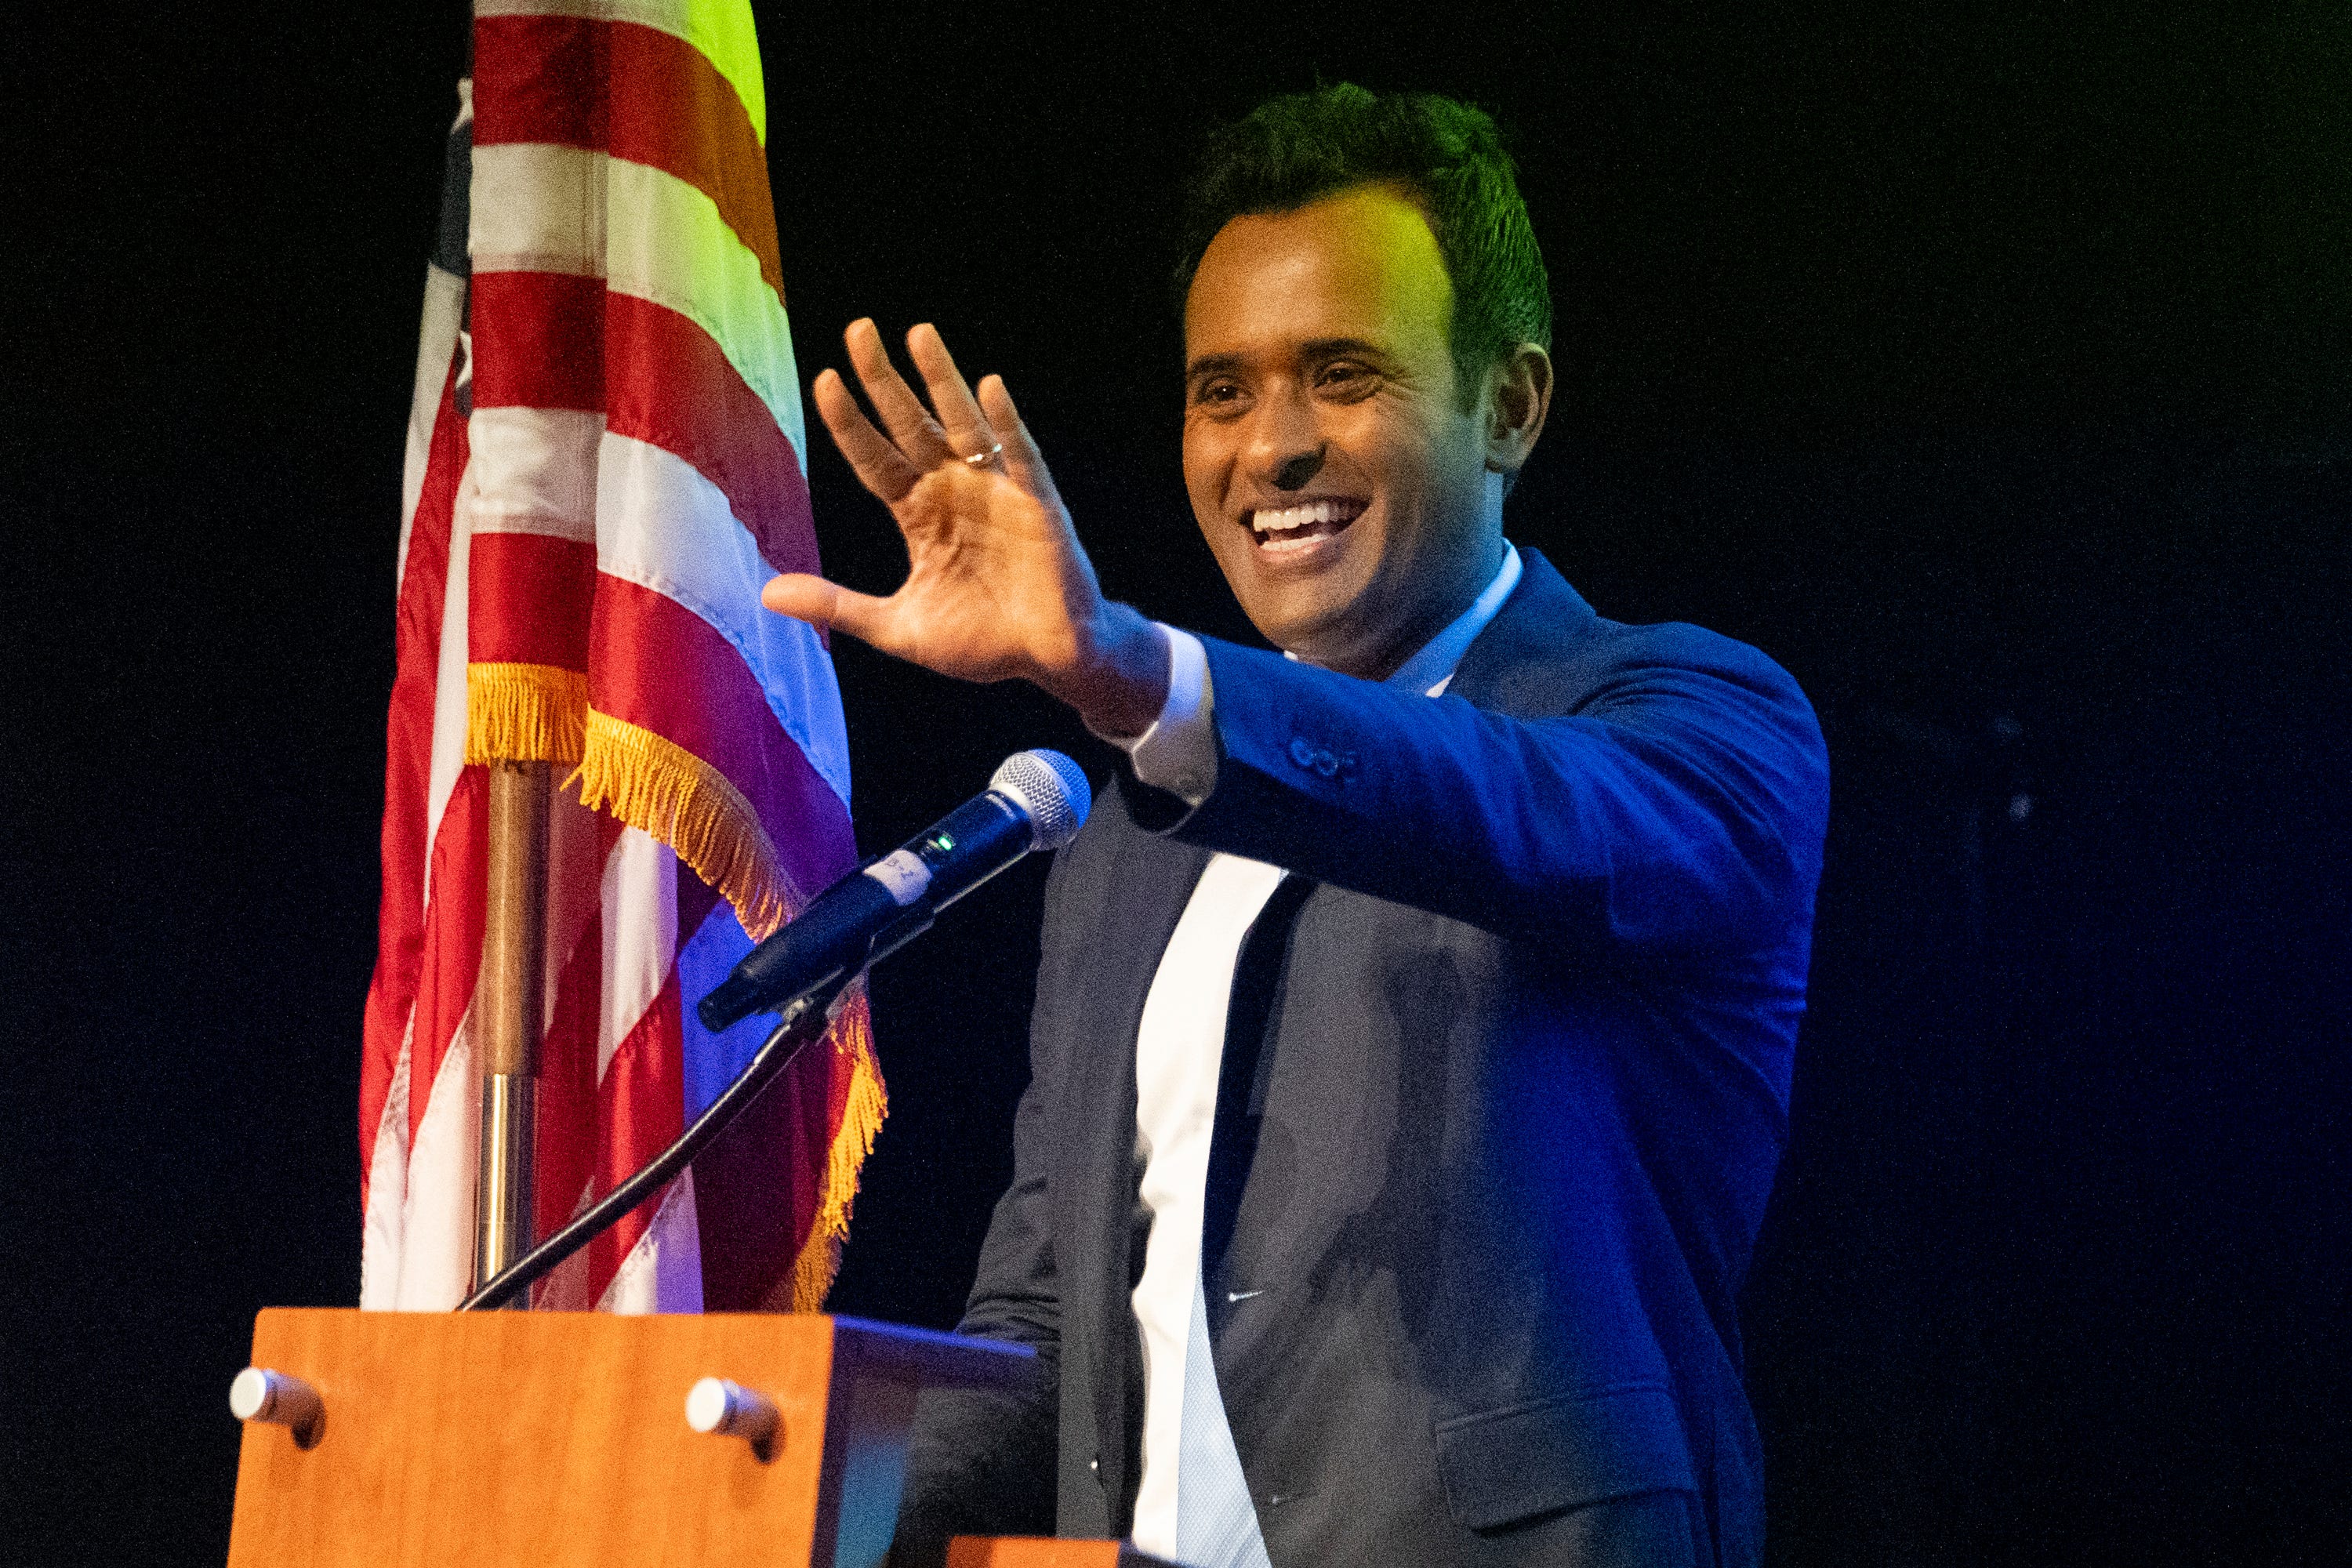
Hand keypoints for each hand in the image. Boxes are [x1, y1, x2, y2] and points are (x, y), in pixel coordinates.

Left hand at [763, 320, 1168, 736]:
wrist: (1048, 660)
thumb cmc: (980, 644)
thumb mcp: (897, 627)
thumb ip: (837, 606)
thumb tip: (766, 593)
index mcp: (919, 516)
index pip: (875, 459)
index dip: (850, 423)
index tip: (824, 380)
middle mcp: (954, 492)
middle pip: (912, 425)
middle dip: (885, 380)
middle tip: (858, 331)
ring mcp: (997, 492)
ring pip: (963, 425)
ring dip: (942, 380)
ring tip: (919, 334)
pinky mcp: (1038, 504)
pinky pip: (1020, 455)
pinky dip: (1006, 422)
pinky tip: (989, 387)